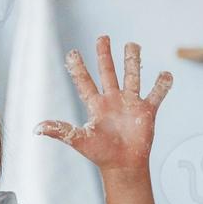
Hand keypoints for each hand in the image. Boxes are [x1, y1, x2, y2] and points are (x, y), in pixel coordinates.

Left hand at [37, 36, 172, 173]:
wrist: (123, 166)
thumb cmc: (101, 154)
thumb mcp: (78, 140)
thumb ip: (60, 131)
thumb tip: (37, 128)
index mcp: (96, 105)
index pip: (84, 82)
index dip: (78, 68)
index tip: (72, 52)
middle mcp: (113, 100)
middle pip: (108, 72)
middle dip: (105, 55)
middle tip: (103, 37)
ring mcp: (130, 104)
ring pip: (133, 76)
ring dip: (133, 61)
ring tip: (133, 45)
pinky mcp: (147, 111)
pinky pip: (156, 94)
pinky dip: (162, 84)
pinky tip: (166, 74)